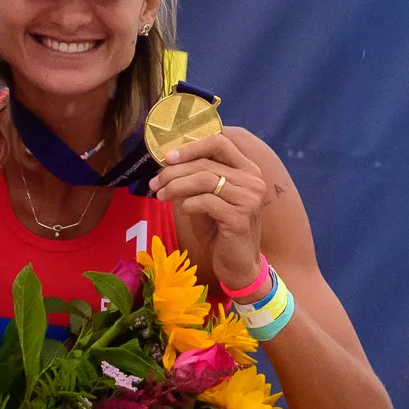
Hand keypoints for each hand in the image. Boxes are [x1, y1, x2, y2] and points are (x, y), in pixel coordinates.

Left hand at [149, 132, 268, 292]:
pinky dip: (188, 204)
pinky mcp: (241, 217)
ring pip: (204, 180)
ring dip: (176, 186)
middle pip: (206, 163)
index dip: (191, 146)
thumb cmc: (220, 231)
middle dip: (174, 171)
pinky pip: (205, 202)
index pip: (220, 142)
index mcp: (247, 170)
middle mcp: (253, 180)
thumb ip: (195, 180)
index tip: (167, 157)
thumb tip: (168, 164)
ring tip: (161, 196)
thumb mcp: (207, 200)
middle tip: (155, 183)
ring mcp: (249, 198)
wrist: (239, 266)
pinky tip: (183, 211)